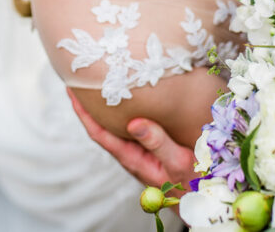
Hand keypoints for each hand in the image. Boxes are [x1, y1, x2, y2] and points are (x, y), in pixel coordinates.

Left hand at [68, 89, 197, 189]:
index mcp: (131, 157)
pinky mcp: (150, 146)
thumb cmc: (191, 183)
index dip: (83, 112)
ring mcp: (139, 150)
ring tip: (98, 81)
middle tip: (79, 77)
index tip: (71, 91)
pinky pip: (131, 124)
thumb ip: (157, 142)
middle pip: (102, 126)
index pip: (99, 132)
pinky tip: (127, 95)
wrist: (203, 196)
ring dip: (106, 105)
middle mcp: (131, 152)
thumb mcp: (177, 162)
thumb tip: (133, 121)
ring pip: (116, 125)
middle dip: (89, 104)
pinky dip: (124, 108)